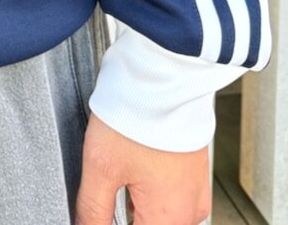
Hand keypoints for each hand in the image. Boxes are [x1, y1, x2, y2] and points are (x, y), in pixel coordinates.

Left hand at [75, 110, 211, 224]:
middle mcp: (190, 211)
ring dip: (137, 210)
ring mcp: (195, 192)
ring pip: (162, 217)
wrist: (164, 77)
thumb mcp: (101, 166)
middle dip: (125, 216)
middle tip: (105, 198)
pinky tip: (132, 177)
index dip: (108, 224)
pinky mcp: (194, 174)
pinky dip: (150, 196)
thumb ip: (92, 211)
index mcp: (169, 218)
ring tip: (118, 181)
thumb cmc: (138, 115)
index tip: (98, 214)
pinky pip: (172, 199)